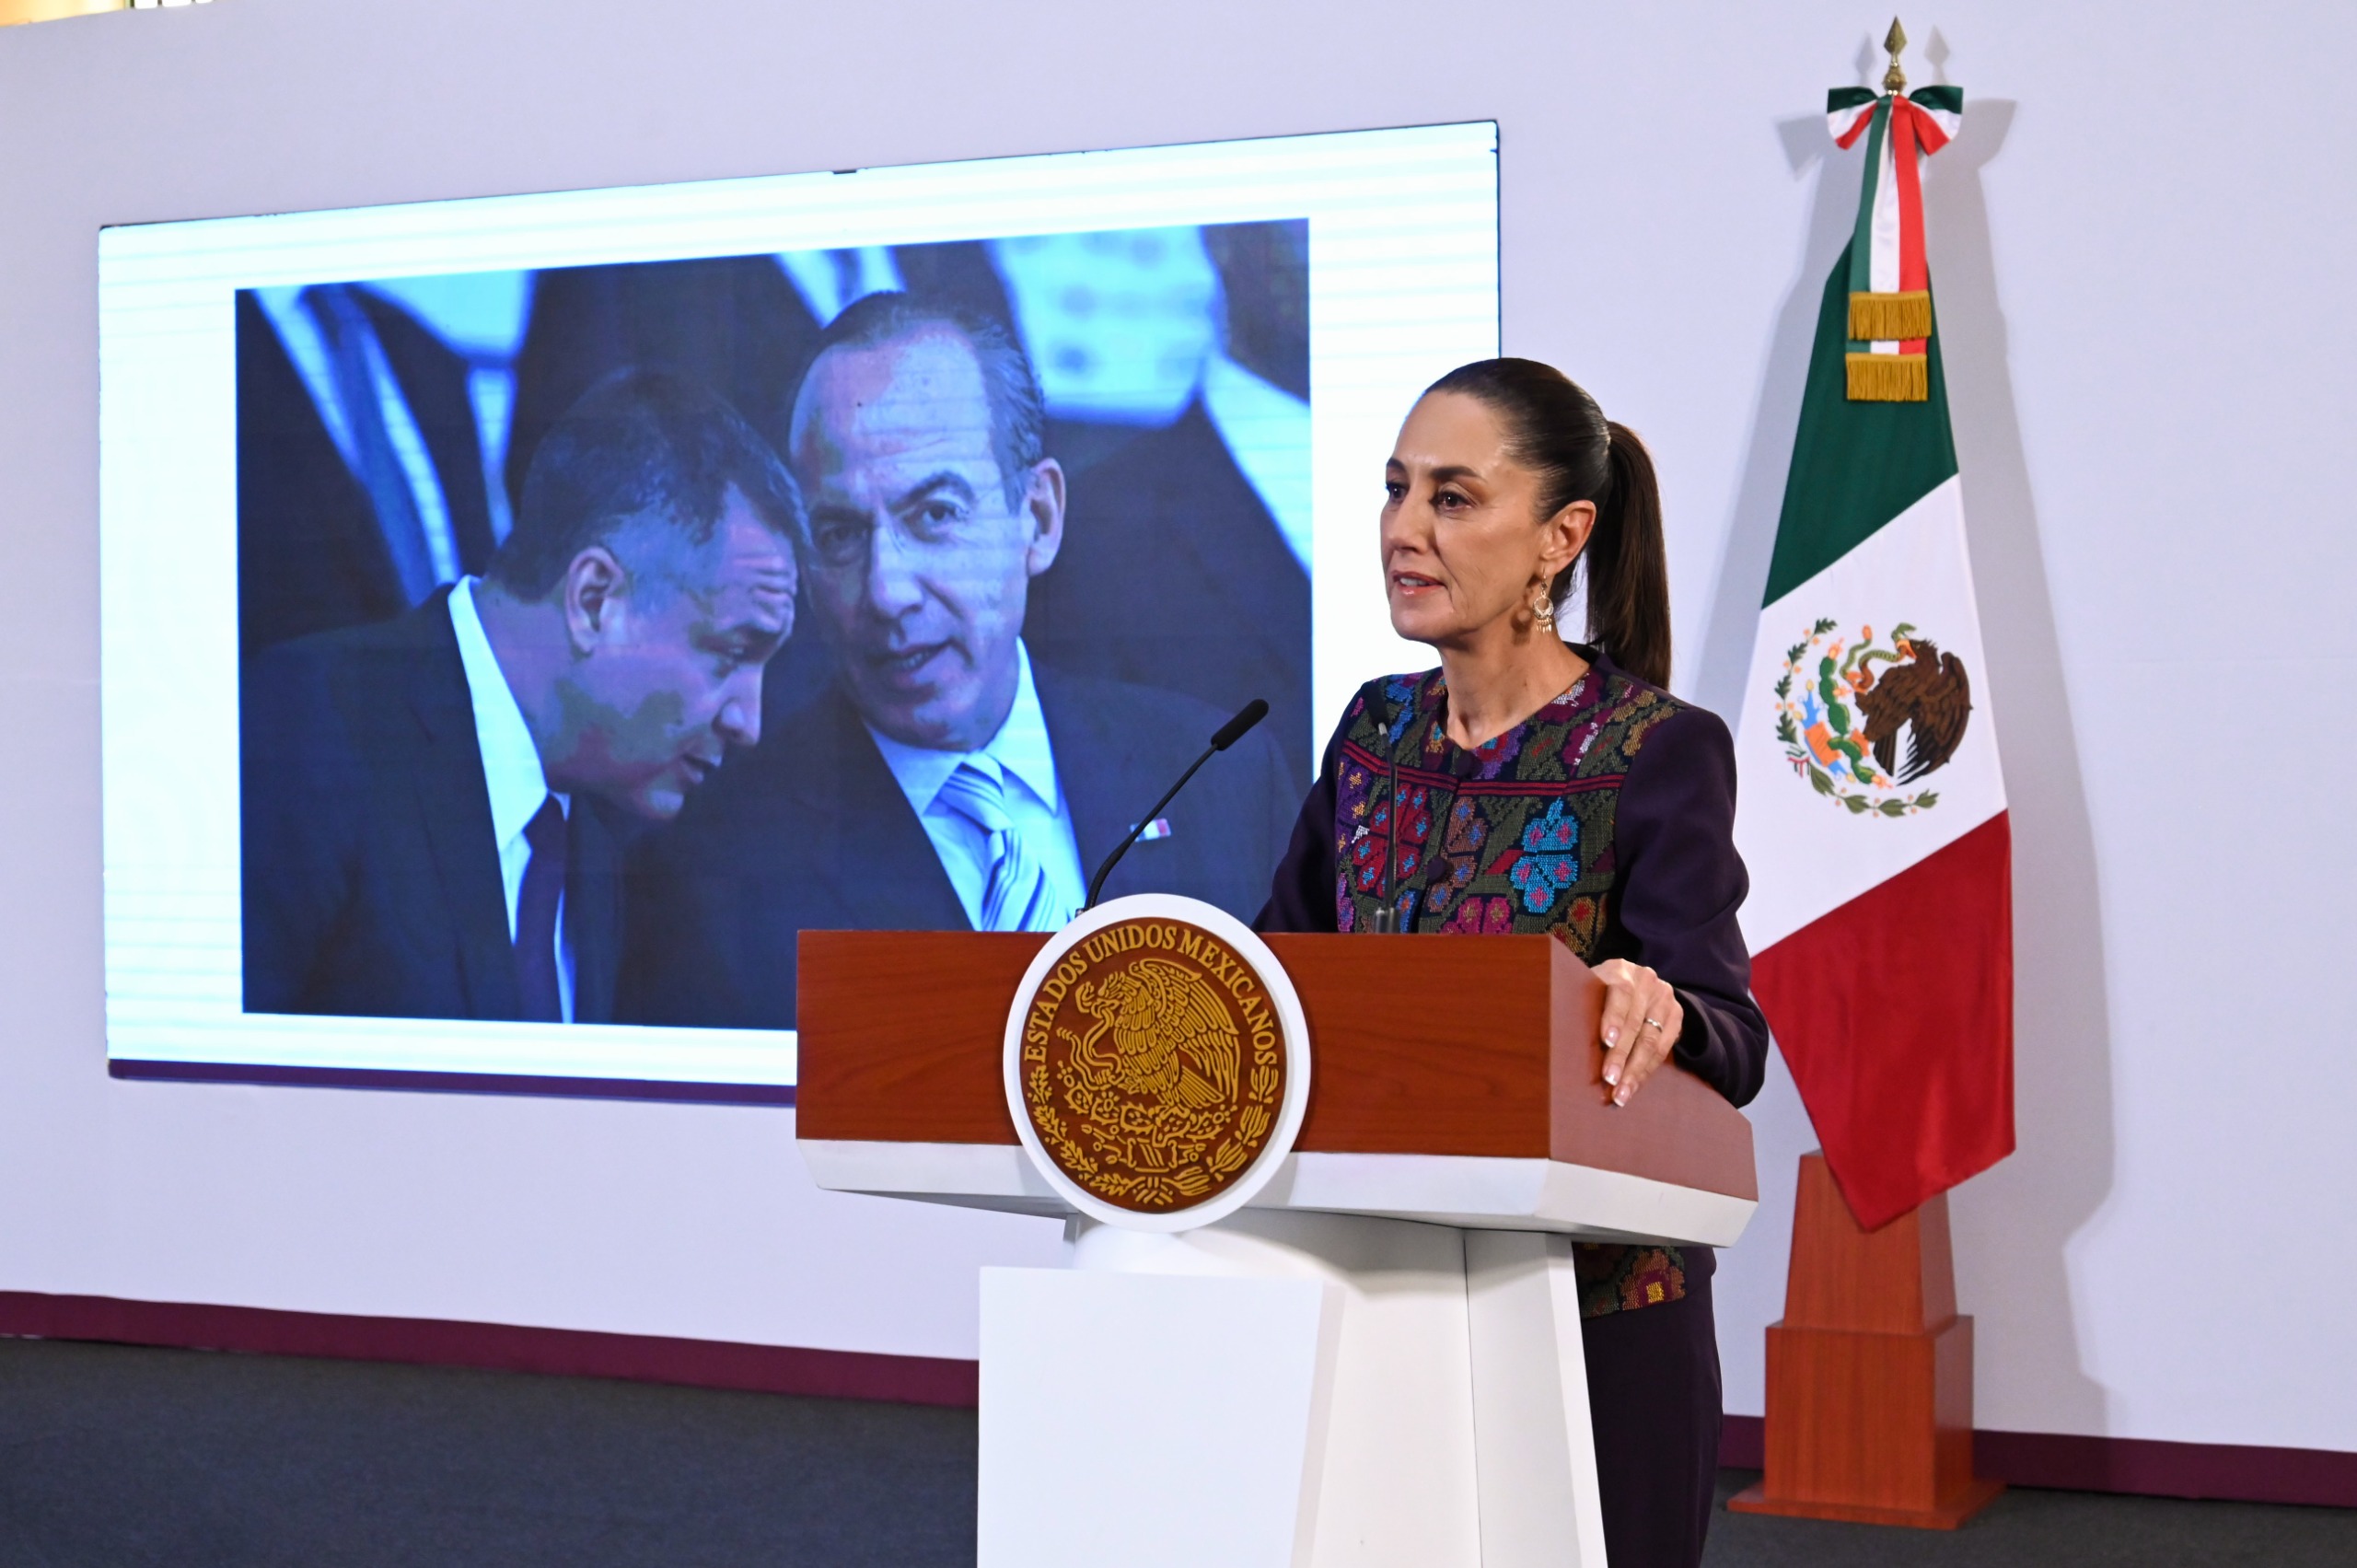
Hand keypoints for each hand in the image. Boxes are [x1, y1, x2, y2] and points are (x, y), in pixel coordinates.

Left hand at [1595, 959, 1681, 1107]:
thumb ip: (1582, 1005)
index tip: (1606, 1041)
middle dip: (1622, 1055)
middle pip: (1635, 1022)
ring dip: (1635, 1071)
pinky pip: (1663, 1049)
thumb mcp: (1587, 988)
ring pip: (1652, 1041)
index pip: (1620, 992)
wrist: (1634, 983)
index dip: (1614, 1017)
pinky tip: (1634, 1086)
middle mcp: (1646, 980)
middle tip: (1609, 1080)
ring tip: (1621, 1093)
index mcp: (1620, 969)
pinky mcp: (1676, 1016)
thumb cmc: (1597, 992)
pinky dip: (1646, 1070)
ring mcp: (1664, 998)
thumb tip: (1559, 1036)